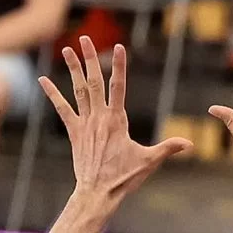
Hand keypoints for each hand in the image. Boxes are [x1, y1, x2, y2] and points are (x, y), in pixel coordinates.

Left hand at [41, 36, 191, 210]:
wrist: (98, 193)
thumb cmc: (124, 178)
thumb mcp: (149, 161)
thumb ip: (168, 148)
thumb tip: (190, 144)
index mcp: (117, 120)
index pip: (119, 86)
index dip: (120, 66)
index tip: (119, 47)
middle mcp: (99, 117)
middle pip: (95, 81)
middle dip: (91, 58)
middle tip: (85, 39)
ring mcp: (85, 124)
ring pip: (78, 90)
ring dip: (73, 69)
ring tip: (67, 49)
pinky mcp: (74, 132)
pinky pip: (62, 109)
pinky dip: (52, 93)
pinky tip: (42, 80)